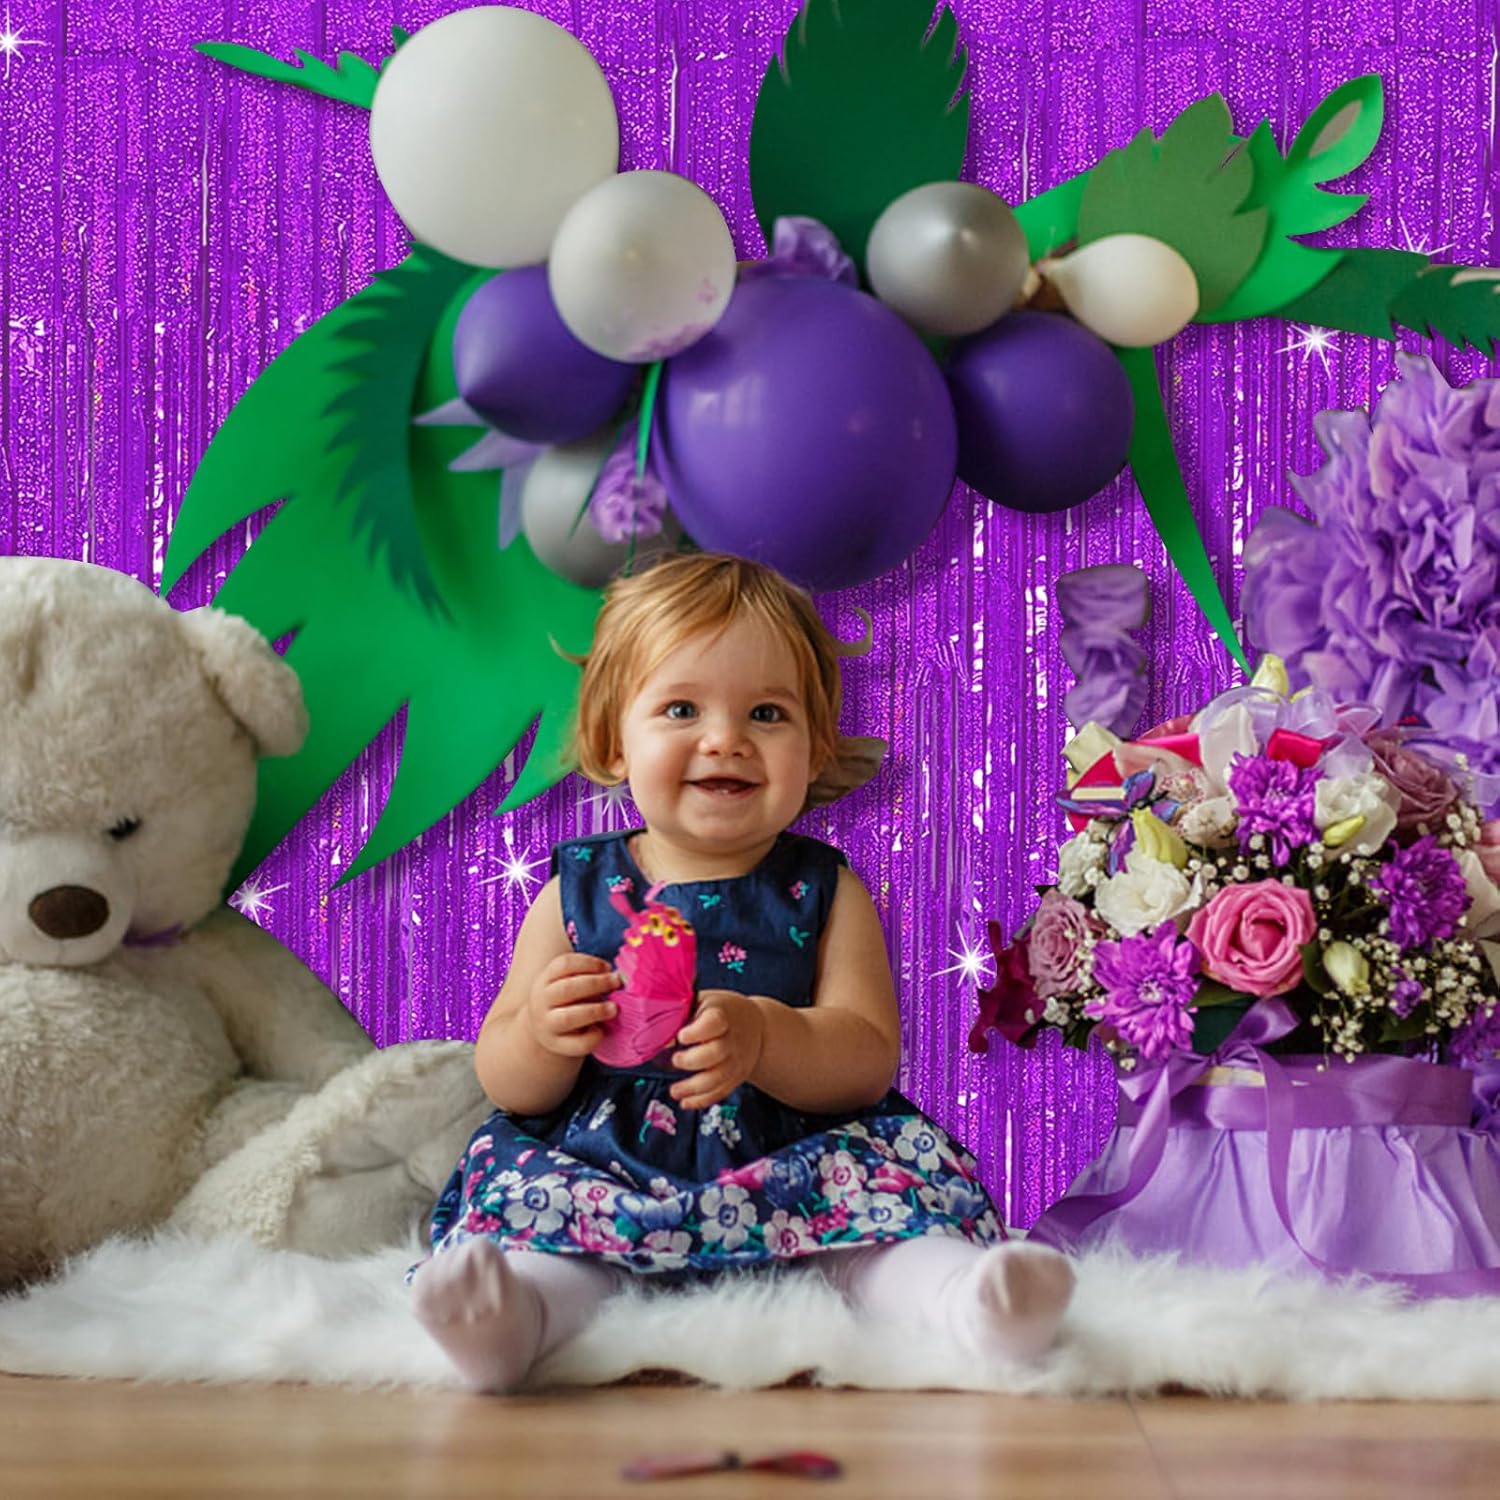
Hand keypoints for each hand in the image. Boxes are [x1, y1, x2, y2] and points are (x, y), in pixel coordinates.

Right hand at [524, 953, 621, 1057]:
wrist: (546, 1030)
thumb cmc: (566, 1000)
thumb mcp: (569, 983)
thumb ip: (588, 978)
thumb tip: (616, 978)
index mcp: (546, 980)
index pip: (564, 964)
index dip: (589, 963)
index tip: (608, 967)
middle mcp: (542, 1001)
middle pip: (567, 988)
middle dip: (596, 984)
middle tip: (616, 983)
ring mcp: (547, 1025)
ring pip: (568, 1017)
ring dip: (595, 1011)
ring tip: (614, 1008)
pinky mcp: (558, 1045)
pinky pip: (578, 1043)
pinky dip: (593, 1036)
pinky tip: (601, 1030)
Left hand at [669, 989, 765, 1109]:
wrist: (756, 1025)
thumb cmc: (722, 1011)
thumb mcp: (705, 1002)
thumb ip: (683, 1012)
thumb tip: (652, 1026)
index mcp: (722, 1014)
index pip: (715, 1022)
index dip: (697, 1031)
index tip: (680, 1036)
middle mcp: (732, 1039)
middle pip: (716, 1052)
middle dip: (692, 1061)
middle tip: (675, 1060)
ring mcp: (735, 1060)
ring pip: (718, 1077)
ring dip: (694, 1088)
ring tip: (675, 1091)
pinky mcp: (736, 1076)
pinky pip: (720, 1091)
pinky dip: (702, 1100)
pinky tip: (686, 1102)